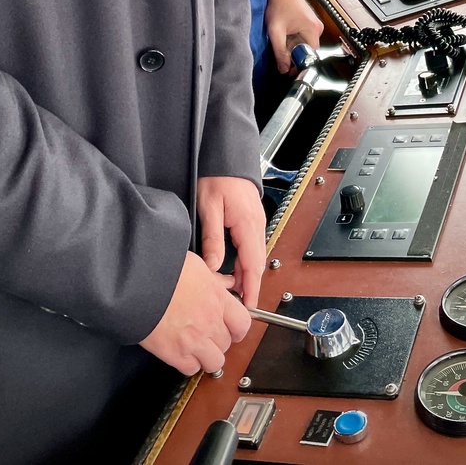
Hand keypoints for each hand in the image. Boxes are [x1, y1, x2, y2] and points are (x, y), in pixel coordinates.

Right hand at [139, 251, 249, 375]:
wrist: (137, 283)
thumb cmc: (162, 269)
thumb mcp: (196, 265)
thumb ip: (213, 279)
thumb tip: (224, 283)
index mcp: (217, 298)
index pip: (243, 323)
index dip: (238, 328)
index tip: (232, 327)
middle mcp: (210, 322)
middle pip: (228, 344)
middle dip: (219, 340)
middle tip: (208, 333)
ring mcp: (194, 340)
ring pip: (215, 362)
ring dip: (207, 356)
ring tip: (196, 346)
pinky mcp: (175, 354)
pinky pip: (191, 369)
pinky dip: (188, 364)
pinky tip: (182, 352)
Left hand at [197, 175, 264, 307]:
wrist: (226, 157)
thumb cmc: (217, 176)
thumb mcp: (209, 207)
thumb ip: (212, 238)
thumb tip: (214, 266)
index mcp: (248, 224)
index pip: (253, 265)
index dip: (252, 288)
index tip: (249, 308)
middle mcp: (257, 226)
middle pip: (256, 264)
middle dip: (249, 286)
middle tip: (237, 306)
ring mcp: (256, 223)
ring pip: (254, 256)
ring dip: (246, 274)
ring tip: (232, 292)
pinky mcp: (252, 220)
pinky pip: (251, 247)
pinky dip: (245, 262)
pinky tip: (234, 269)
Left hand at [265, 0, 323, 74]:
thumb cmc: (279, 4)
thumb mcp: (275, 31)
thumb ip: (279, 52)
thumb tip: (284, 69)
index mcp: (313, 30)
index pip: (310, 56)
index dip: (299, 63)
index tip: (288, 67)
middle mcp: (317, 28)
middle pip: (308, 51)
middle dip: (294, 55)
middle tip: (281, 52)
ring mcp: (314, 26)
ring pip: (305, 45)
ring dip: (293, 47)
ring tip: (282, 38)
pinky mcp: (310, 24)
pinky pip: (304, 39)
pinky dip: (294, 40)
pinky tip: (286, 34)